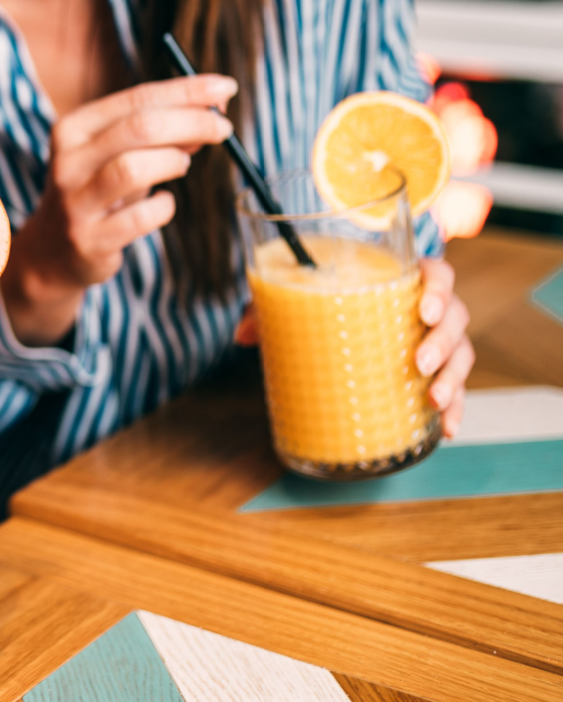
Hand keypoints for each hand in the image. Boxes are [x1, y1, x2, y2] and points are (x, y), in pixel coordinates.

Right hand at [2, 76, 237, 344]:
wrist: (54, 252)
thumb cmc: (97, 192)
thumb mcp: (119, 155)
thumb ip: (160, 134)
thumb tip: (212, 112)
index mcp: (74, 128)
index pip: (138, 98)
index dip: (187, 91)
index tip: (224, 89)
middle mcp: (69, 160)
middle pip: (140, 128)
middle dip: (192, 122)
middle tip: (223, 129)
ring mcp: (76, 201)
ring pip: (133, 168)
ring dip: (172, 161)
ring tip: (183, 164)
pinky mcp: (89, 239)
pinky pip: (139, 218)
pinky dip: (163, 207)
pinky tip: (163, 204)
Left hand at [234, 258, 473, 437]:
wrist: (340, 321)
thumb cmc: (326, 301)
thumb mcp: (297, 300)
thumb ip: (270, 308)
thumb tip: (240, 336)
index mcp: (402, 279)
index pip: (437, 273)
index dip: (438, 288)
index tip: (423, 309)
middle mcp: (428, 309)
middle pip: (455, 316)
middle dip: (442, 341)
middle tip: (417, 362)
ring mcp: (436, 342)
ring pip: (461, 354)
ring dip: (453, 378)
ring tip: (433, 400)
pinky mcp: (435, 373)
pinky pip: (456, 389)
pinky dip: (455, 409)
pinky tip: (446, 429)